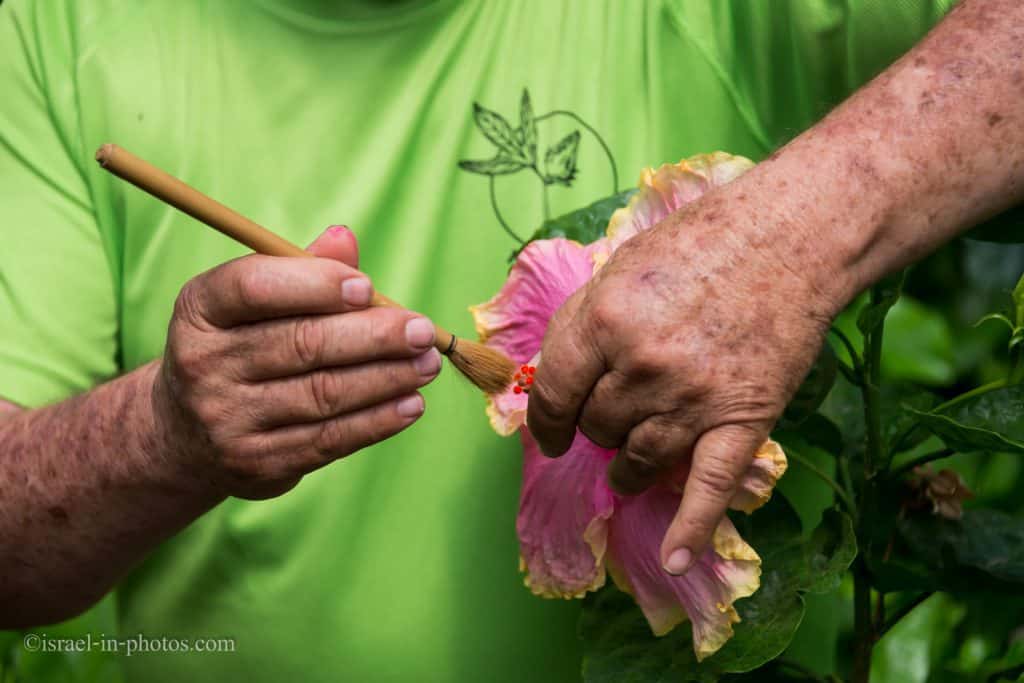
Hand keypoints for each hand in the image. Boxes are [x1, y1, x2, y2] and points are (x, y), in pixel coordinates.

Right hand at [153, 226, 439, 499]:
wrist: (188, 435)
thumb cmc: (240, 347)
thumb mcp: (254, 304)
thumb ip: (301, 270)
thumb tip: (345, 238)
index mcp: (200, 309)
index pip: (253, 286)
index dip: (315, 284)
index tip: (367, 288)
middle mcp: (203, 363)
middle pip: (301, 344)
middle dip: (373, 336)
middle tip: (422, 330)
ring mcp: (226, 418)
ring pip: (323, 393)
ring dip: (387, 378)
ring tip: (426, 364)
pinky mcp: (256, 461)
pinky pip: (328, 439)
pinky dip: (377, 421)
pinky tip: (411, 404)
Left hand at [526, 192, 841, 573]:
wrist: (791, 239)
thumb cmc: (700, 243)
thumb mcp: (620, 268)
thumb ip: (581, 325)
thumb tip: (552, 379)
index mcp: (605, 321)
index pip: (555, 394)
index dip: (547, 421)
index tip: (552, 433)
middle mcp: (643, 366)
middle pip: (597, 426)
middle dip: (598, 422)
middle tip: (618, 408)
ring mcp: (693, 399)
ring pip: (636, 458)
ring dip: (626, 464)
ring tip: (630, 460)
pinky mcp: (741, 420)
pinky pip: (708, 488)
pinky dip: (691, 529)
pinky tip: (679, 560)